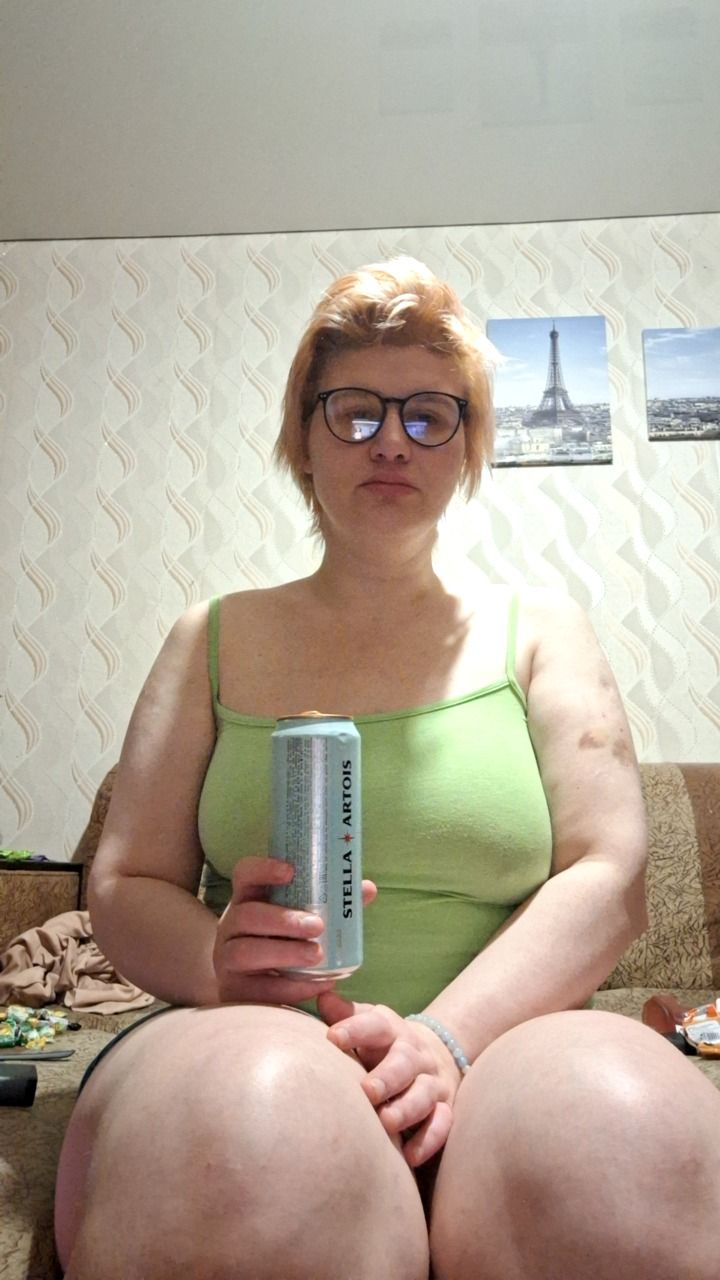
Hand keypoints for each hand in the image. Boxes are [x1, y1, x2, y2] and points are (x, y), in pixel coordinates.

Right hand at [213, 857, 376, 1005]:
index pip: (245, 874)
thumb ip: (332, 904)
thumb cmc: (283, 943)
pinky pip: (257, 989)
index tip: (291, 871)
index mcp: (248, 900)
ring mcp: (227, 959)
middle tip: (317, 925)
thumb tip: (366, 889)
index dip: (263, 869)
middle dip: (283, 920)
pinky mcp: (233, 990)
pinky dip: (290, 987)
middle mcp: (231, 926)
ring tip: (317, 956)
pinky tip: (317, 984)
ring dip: (284, 953)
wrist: (254, 988)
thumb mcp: (300, 919)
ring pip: (244, 952)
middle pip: (246, 915)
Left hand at [319, 992, 462, 1166]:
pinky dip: (429, 1140)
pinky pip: (442, 1124)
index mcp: (391, 1029)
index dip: (355, 1028)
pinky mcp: (446, 1108)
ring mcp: (432, 1081)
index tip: (333, 1038)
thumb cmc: (383, 1044)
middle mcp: (414, 1053)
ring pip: (424, 1094)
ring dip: (406, 1108)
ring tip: (386, 1122)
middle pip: (404, 1061)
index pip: (375, 1024)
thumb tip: (321, 993)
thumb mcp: (367, 1023)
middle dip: (387, 1076)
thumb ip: (344, 1014)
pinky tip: (411, 1157)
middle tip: (368, 1091)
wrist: (435, 1055)